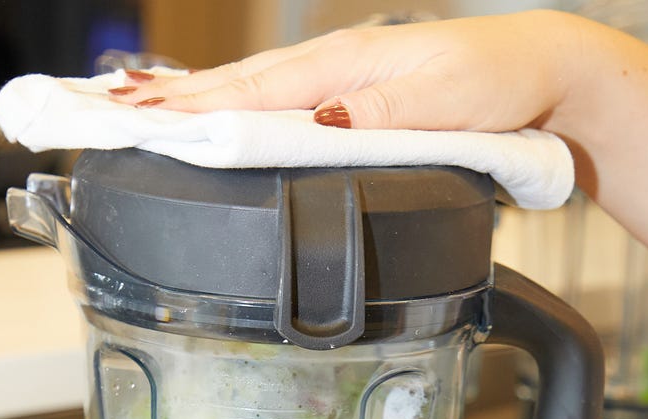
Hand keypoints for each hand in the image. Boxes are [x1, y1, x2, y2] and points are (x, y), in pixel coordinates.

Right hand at [107, 11, 583, 134]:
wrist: (536, 71)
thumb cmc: (495, 83)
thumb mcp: (443, 103)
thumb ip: (378, 116)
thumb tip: (315, 121)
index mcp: (346, 68)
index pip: (255, 92)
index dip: (196, 109)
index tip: (139, 118)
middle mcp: (334, 70)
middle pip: (238, 87)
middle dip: (173, 101)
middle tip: (110, 112)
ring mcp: (340, 79)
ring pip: (253, 91)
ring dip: (195, 99)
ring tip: (138, 105)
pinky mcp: (351, 95)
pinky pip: (280, 99)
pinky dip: (237, 102)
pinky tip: (218, 107)